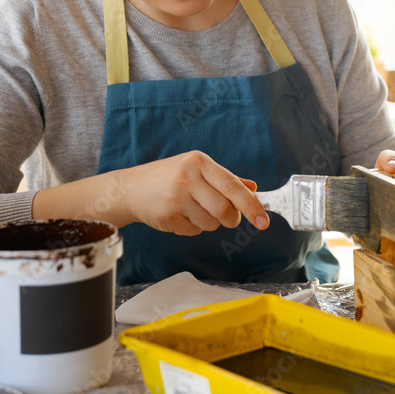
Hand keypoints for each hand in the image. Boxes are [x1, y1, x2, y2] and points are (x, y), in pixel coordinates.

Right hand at [119, 151, 267, 235]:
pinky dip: (192, 228)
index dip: (252, 205)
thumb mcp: (197, 169)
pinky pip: (193, 231)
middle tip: (226, 217)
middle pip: (225, 209)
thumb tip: (253, 188)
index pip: (233, 186)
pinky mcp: (166, 216)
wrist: (130, 188)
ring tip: (193, 210)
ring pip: (211, 223)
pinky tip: (179, 216)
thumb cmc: (169, 177)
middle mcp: (188, 177)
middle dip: (231, 219)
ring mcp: (176, 197)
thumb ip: (226, 179)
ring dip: (208, 223)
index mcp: (199, 162)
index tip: (264, 221)